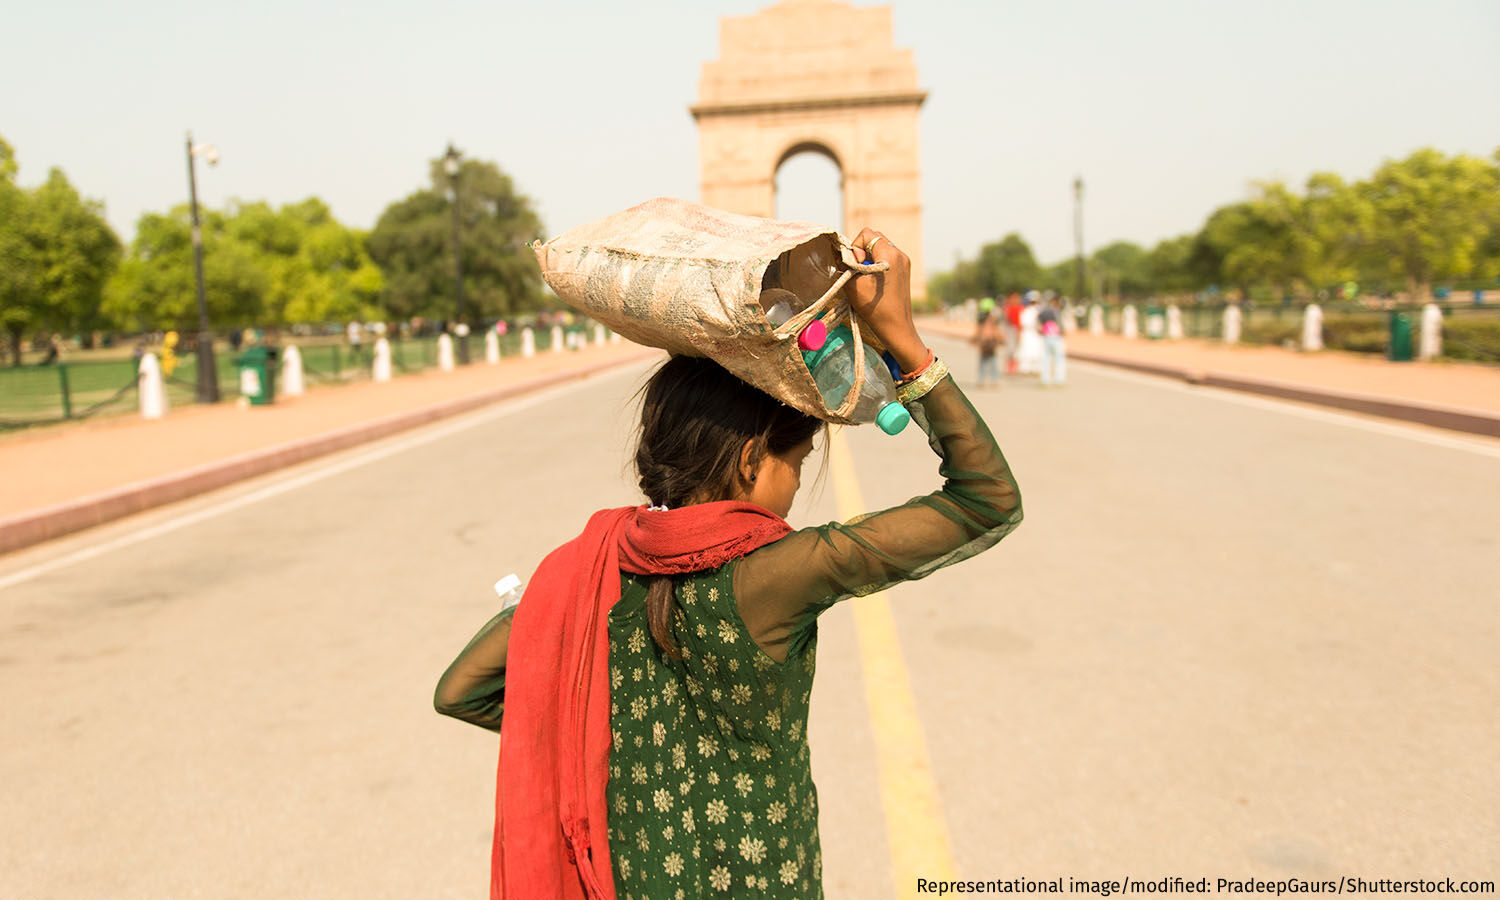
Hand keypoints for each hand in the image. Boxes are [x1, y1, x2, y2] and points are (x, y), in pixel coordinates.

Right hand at [847, 227, 927, 372]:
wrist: (896, 327)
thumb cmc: (874, 307)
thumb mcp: (852, 284)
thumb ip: (846, 264)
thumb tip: (842, 253)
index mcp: (889, 254)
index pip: (867, 234)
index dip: (856, 247)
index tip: (856, 266)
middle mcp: (900, 254)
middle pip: (875, 238)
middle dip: (862, 251)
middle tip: (859, 270)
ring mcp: (904, 262)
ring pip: (880, 247)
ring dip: (869, 257)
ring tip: (866, 277)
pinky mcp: (905, 270)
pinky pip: (887, 257)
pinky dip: (877, 263)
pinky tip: (874, 282)